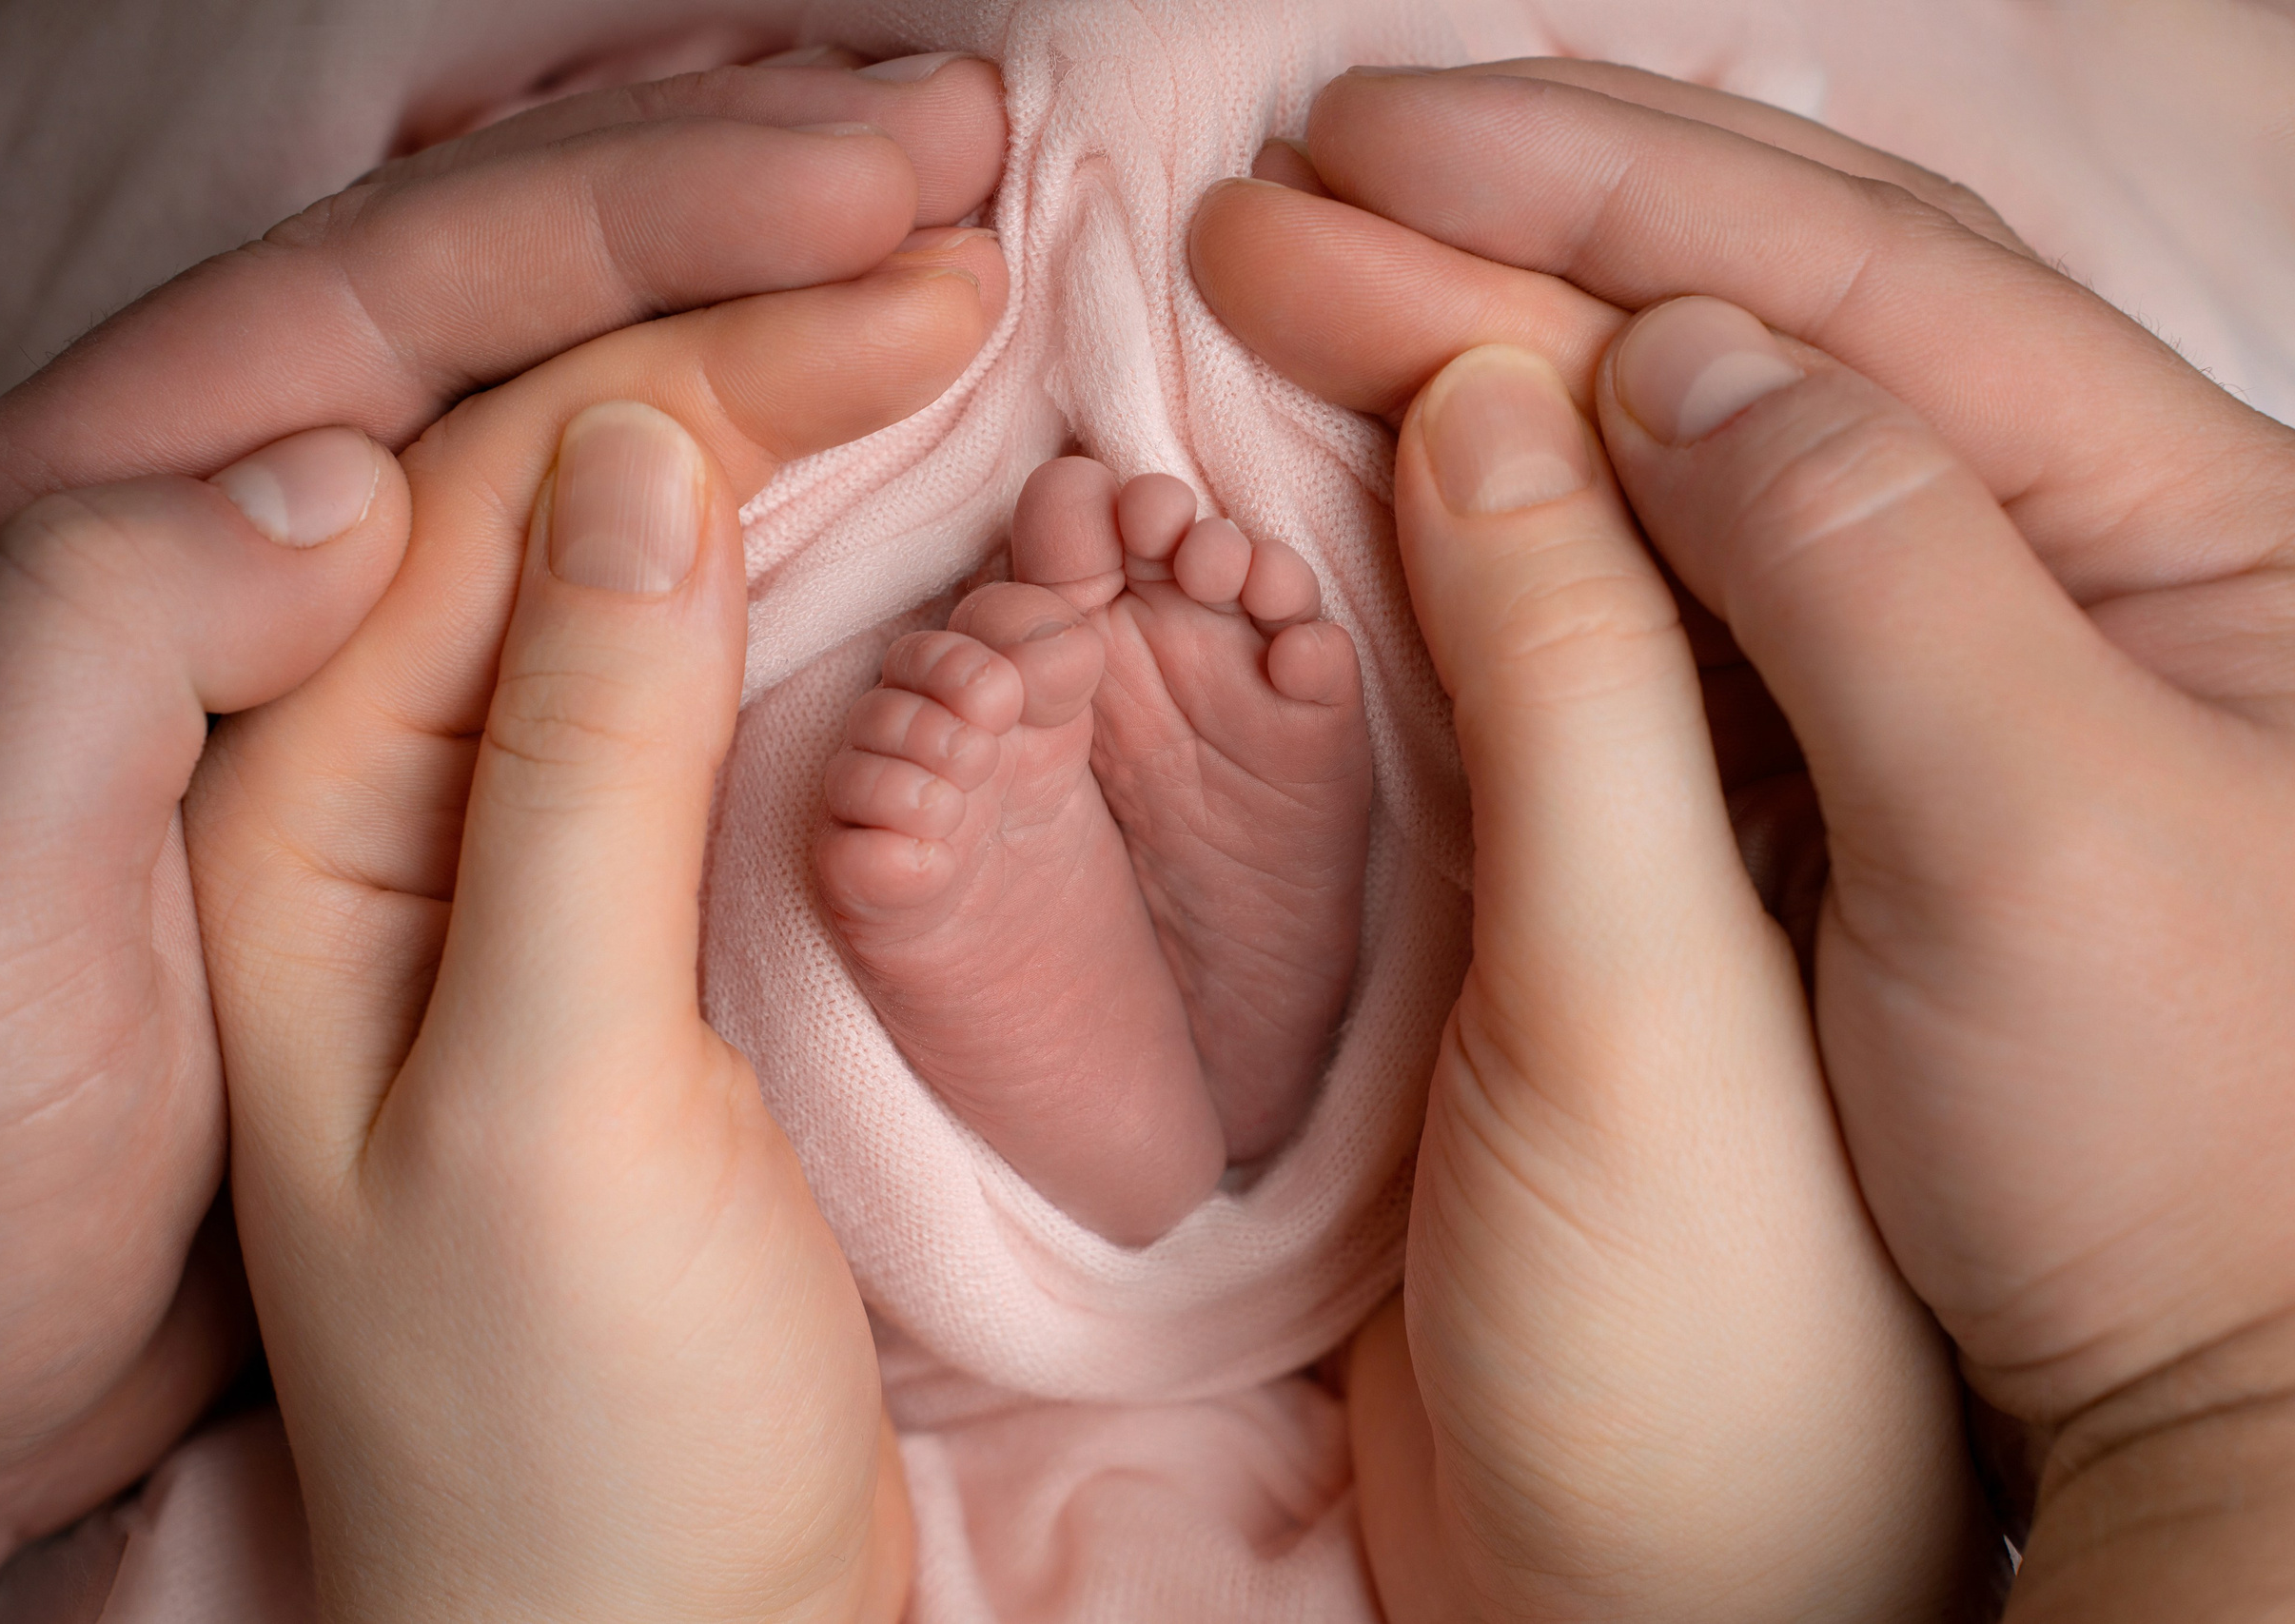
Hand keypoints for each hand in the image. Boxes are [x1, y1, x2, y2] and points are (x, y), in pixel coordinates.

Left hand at [186, 222, 1006, 1619]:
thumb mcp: (534, 1100)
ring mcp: (457, 831)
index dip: (697, 317)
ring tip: (939, 281)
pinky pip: (660, 644)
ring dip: (764, 382)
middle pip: (528, 448)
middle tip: (960, 180)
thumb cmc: (551, 1440)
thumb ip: (556, 765)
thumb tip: (633, 449)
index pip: (473, 462)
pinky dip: (776, 529)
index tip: (923, 246)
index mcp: (258, 804)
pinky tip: (873, 468)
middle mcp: (328, 780)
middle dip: (735, 286)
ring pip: (604, 526)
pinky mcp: (572, 900)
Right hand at [1200, 62, 2294, 1615]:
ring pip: (1729, 418)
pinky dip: (1559, 475)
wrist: (2225, 1406)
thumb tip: (1669, 361)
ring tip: (1356, 235)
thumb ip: (1858, 560)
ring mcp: (1971, 640)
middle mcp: (2084, 536)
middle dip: (1540, 213)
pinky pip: (1696, 561)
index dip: (1596, 191)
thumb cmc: (2180, 1152)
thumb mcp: (2033, 836)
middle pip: (1789, 301)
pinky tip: (1462, 412)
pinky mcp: (1868, 747)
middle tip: (1314, 164)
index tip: (1370, 144)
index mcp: (2186, 511)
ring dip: (1530, 317)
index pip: (1860, 277)